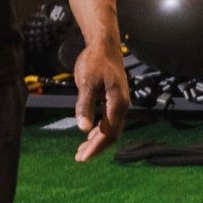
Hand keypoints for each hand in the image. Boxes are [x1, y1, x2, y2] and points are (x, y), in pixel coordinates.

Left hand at [73, 38, 129, 161]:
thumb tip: (82, 129)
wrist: (104, 45)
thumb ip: (85, 106)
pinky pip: (109, 120)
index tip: (82, 157)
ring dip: (97, 140)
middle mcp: (122, 106)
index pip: (108, 133)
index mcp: (117, 104)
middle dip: (96, 147)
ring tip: (82, 150)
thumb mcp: (86, 83)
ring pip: (111, 128)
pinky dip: (99, 129)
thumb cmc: (96, 61)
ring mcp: (120, 102)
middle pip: (111, 134)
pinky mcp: (115, 99)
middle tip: (80, 157)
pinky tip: (89, 132)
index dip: (95, 147)